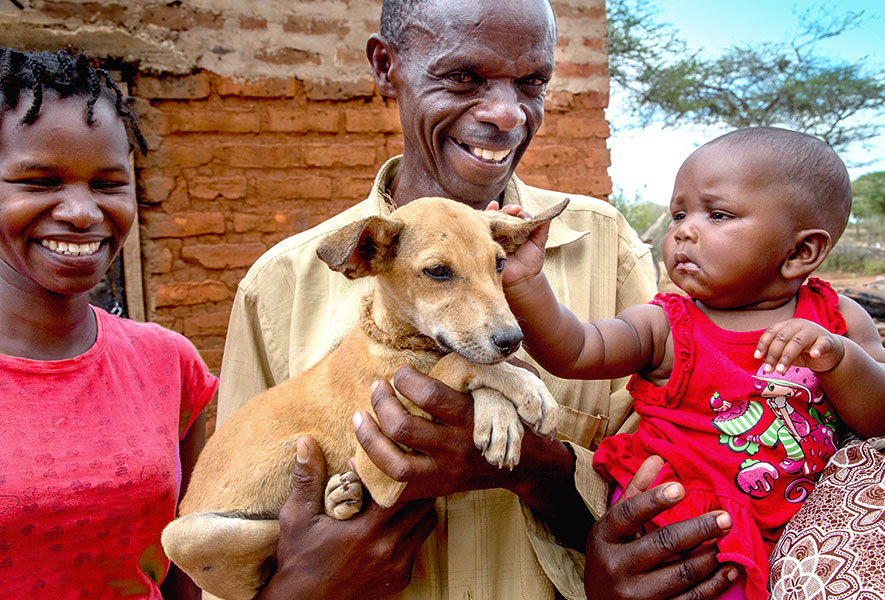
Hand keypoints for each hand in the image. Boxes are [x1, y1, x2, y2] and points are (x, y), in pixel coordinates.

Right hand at [257, 436, 436, 599]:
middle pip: (422, 503)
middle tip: (400, 474)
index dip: (396, 471)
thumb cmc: (298, 557)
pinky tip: (393, 526)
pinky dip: (411, 533)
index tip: (386, 461)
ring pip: (426, 524)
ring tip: (400, 498)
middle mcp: (386, 548)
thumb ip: (306, 478)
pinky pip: (419, 546)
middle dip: (413, 486)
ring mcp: (396, 566)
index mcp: (364, 529)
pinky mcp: (400, 579)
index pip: (401, 489)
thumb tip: (305, 441)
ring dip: (416, 508)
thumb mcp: (297, 517)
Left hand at [353, 366, 573, 504]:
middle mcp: (456, 446)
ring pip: (395, 463)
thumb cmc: (515, 416)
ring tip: (359, 417)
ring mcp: (446, 472)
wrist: (531, 465)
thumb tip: (486, 341)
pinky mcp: (437, 488)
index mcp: (473, 417)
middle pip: (404, 428)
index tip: (400, 372)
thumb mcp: (515, 385)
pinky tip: (357, 456)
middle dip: (381, 403)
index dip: (406, 380)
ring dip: (369, 439)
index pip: (431, 396)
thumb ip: (497, 364)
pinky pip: (396, 490)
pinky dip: (371, 474)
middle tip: (377, 388)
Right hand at [484, 201, 547, 288]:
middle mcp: (504, 232)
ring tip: (494, 205)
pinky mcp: (486, 244)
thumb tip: (550, 213)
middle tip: (514, 209)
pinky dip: (482, 222)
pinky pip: (481, 231)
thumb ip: (542, 229)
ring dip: (491, 211)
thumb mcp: (539, 243)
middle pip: (502, 215)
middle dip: (506, 209)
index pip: (514, 215)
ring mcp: (494, 237)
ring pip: (491, 220)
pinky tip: (484, 215)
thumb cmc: (531, 262)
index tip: (519, 210)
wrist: (522, 280)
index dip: (516, 211)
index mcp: (516, 230)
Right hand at [584, 457, 738, 599]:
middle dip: (698, 529)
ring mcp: (635, 595)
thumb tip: (657, 457)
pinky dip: (715, 584)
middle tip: (725, 517)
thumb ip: (637, 492)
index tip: (680, 488)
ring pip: (683, 572)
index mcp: (604, 537)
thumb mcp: (615, 525)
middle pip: (663, 543)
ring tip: (728, 539)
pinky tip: (728, 569)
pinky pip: (692, 599)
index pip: (629, 513)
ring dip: (711, 555)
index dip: (654, 500)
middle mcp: (616, 566)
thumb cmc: (612, 555)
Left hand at [755, 318, 844, 374]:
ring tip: (781, 371)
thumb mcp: (788, 353)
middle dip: (773, 355)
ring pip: (798, 342)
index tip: (757, 357)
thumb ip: (776, 354)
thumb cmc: (805, 351)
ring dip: (787, 357)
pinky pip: (822, 344)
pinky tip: (814, 355)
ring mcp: (814, 332)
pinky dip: (818, 349)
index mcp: (787, 325)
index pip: (772, 332)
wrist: (830, 352)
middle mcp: (799, 325)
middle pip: (783, 338)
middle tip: (768, 370)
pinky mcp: (828, 341)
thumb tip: (761, 359)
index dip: (763, 344)